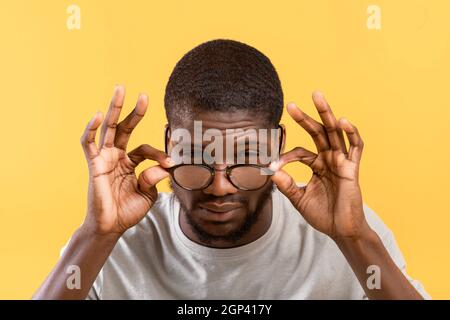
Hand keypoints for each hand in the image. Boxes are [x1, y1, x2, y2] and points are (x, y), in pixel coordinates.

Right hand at [80, 85, 173, 235]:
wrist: (111, 227)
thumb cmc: (128, 211)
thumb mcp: (148, 194)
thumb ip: (154, 179)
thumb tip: (165, 166)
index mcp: (130, 163)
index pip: (146, 149)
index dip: (159, 154)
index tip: (171, 163)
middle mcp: (117, 157)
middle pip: (124, 128)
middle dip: (134, 112)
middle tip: (144, 95)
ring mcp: (104, 159)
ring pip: (108, 129)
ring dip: (114, 109)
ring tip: (120, 89)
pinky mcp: (93, 164)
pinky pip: (89, 143)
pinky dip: (91, 129)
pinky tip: (97, 115)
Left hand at [270, 91, 369, 240]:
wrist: (340, 231)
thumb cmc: (322, 215)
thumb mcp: (299, 199)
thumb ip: (286, 185)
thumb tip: (270, 172)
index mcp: (317, 165)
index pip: (299, 152)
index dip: (285, 156)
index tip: (272, 165)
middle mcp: (329, 159)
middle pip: (317, 132)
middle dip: (305, 117)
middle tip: (291, 104)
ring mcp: (341, 162)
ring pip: (335, 133)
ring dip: (327, 114)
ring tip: (317, 96)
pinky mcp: (352, 168)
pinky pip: (355, 147)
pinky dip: (352, 133)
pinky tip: (343, 121)